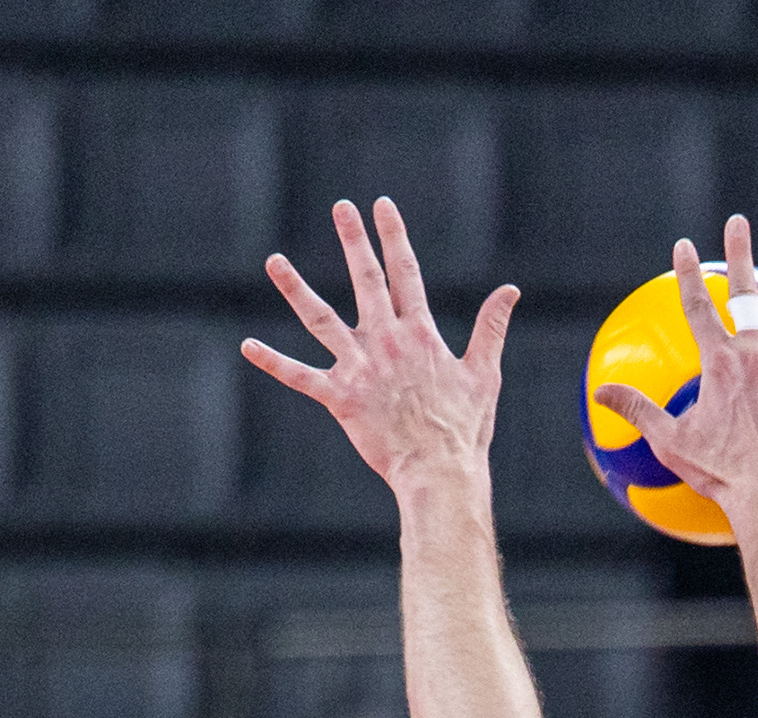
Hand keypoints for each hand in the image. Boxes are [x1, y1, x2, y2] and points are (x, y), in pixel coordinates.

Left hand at [243, 198, 517, 493]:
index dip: (394, 236)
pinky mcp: (339, 397)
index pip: (405, 272)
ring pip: (320, 319)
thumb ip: (491, 328)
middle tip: (341, 207)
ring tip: (274, 261)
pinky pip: (299, 376)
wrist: (438, 471)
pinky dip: (273, 362)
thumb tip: (510, 291)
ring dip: (295, 288)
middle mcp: (385, 341)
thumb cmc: (464, 428)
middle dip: (354, 241)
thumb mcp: (484, 373)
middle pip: (365, 280)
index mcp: (419, 333)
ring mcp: (359, 367)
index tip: (382, 206)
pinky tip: (247, 346)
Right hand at [591, 218, 757, 528]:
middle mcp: (757, 353)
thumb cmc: (720, 472)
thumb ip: (637, 408)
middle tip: (738, 222)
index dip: (688, 274)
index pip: (698, 307)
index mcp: (719, 362)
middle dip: (740, 254)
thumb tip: (599, 392)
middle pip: (748, 294)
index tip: (683, 247)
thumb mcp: (670, 441)